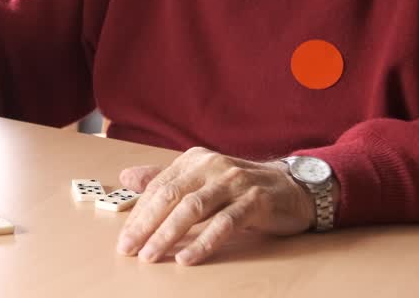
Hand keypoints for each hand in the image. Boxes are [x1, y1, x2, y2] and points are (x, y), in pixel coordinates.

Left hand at [114, 147, 316, 265]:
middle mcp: (211, 166)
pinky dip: (204, 242)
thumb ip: (166, 180)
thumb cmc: (241, 187)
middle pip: (170, 196)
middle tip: (128, 248)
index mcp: (194, 160)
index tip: (124, 237)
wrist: (294, 187)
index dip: (138, 213)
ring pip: (193, 209)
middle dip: (145, 224)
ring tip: (150, 255)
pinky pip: (225, 223)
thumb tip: (126, 178)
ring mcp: (234, 182)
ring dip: (168, 234)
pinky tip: (187, 257)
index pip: (158, 187)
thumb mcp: (201, 179)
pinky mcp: (256, 201)